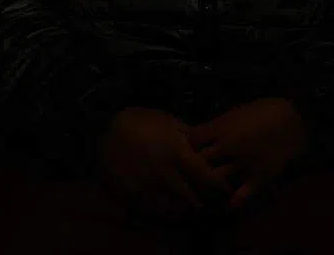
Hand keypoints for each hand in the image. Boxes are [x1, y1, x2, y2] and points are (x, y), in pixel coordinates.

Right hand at [96, 107, 233, 223]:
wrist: (108, 127)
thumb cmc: (145, 122)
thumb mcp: (172, 123)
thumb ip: (192, 139)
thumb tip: (211, 149)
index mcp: (178, 153)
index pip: (208, 180)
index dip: (220, 187)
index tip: (225, 189)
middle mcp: (165, 173)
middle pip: (192, 200)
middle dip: (202, 203)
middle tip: (206, 201)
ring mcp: (148, 186)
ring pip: (174, 209)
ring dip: (183, 209)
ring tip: (187, 204)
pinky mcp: (132, 195)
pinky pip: (153, 211)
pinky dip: (163, 211)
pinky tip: (166, 203)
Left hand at [185, 98, 308, 211]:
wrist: (296, 117)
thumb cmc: (266, 109)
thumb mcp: (237, 111)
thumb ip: (219, 124)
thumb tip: (201, 134)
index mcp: (222, 128)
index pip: (192, 139)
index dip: (185, 143)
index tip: (184, 146)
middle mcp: (228, 147)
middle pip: (199, 161)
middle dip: (191, 164)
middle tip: (189, 169)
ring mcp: (242, 163)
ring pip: (216, 178)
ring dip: (210, 182)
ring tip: (205, 186)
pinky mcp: (259, 175)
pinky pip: (244, 192)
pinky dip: (236, 200)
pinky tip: (230, 204)